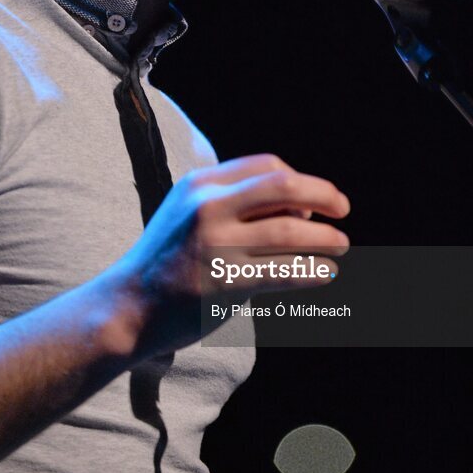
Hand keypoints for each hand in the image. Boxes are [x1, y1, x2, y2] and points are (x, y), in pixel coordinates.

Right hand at [111, 154, 349, 356]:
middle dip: (324, 194)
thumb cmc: (168, 260)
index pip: (266, 166)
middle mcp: (208, 206)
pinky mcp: (226, 282)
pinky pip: (285, 270)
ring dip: (325, 238)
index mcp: (200, 184)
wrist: (128, 307)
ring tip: (341, 246)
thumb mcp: (190, 212)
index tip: (312, 202)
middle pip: (283, 186)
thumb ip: (233, 201)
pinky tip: (325, 273)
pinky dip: (313, 270)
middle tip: (344, 210)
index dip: (298, 180)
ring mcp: (216, 244)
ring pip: (291, 230)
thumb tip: (302, 204)